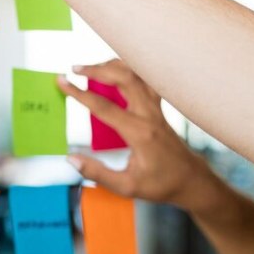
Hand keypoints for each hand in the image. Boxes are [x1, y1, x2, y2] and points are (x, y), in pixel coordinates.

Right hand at [57, 59, 223, 213]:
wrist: (192, 181)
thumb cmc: (161, 185)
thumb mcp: (127, 187)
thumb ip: (97, 173)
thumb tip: (71, 159)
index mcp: (139, 133)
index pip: (103, 107)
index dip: (79, 93)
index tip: (61, 81)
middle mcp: (149, 116)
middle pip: (124, 79)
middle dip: (97, 69)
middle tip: (75, 68)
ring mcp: (156, 109)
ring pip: (137, 74)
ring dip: (114, 65)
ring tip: (93, 67)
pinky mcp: (159, 108)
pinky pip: (145, 80)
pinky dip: (129, 70)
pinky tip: (116, 70)